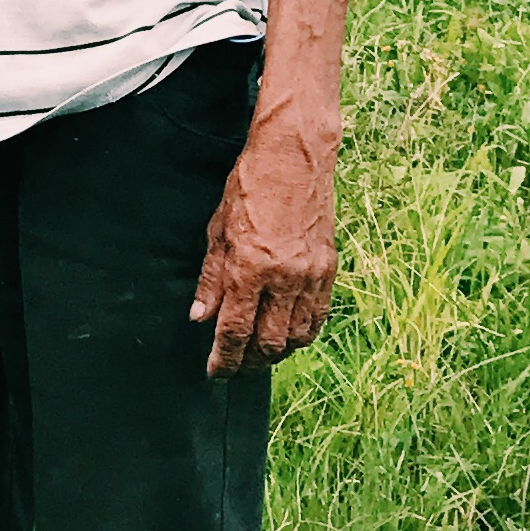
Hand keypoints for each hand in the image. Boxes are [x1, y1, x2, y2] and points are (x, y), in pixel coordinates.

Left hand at [190, 119, 336, 376]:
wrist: (294, 158)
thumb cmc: (249, 188)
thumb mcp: (217, 231)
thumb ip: (210, 279)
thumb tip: (200, 316)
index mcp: (250, 268)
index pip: (234, 330)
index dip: (223, 358)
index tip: (214, 372)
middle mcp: (283, 278)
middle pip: (268, 342)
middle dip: (248, 363)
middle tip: (234, 368)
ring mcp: (310, 276)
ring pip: (296, 337)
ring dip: (276, 354)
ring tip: (259, 357)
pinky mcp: (329, 269)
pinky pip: (318, 317)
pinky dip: (302, 335)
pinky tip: (289, 338)